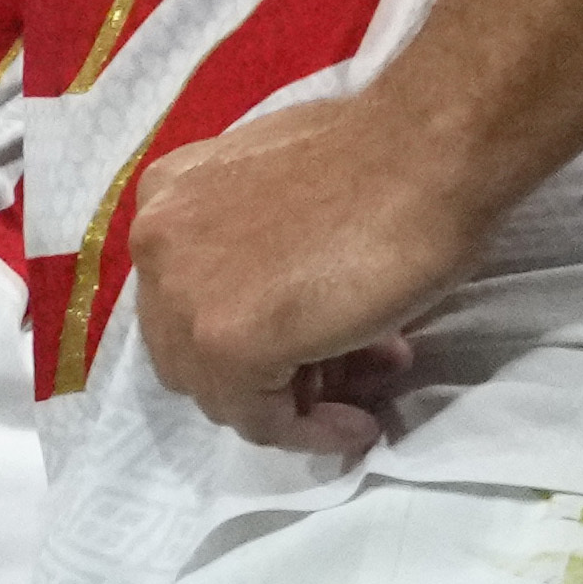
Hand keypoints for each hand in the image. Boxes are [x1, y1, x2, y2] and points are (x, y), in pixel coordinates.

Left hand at [120, 88, 490, 450]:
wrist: (425, 153)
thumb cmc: (379, 159)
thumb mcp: (287, 193)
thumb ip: (257, 247)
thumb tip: (284, 309)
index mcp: (167, 196)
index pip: (189, 299)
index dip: (253, 331)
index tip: (318, 342)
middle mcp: (157, 244)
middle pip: (194, 350)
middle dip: (267, 369)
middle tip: (344, 367)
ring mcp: (182, 295)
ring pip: (222, 391)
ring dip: (297, 401)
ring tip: (366, 393)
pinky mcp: (225, 344)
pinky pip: (260, 418)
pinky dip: (310, 430)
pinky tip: (359, 422)